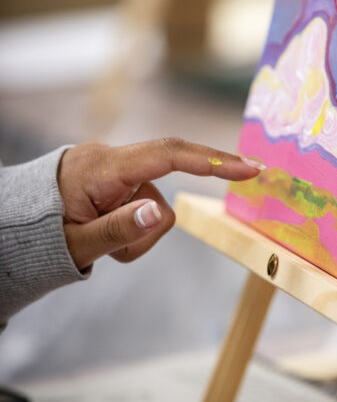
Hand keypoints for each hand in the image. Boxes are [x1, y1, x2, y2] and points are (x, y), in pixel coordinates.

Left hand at [58, 138, 263, 270]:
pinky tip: (105, 234)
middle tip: (132, 242)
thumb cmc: (40, 234)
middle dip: (151, 222)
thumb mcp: (77, 242)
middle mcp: (111, 159)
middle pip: (165, 182)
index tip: (249, 167)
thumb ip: (119, 229)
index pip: (168, 155)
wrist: (14, 223)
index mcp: (102, 168)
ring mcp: (114, 167)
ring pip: (154, 204)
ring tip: (100, 246)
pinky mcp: (116, 177)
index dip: (212, 161)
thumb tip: (160, 213)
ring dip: (137, 233)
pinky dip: (132, 227)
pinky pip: (143, 204)